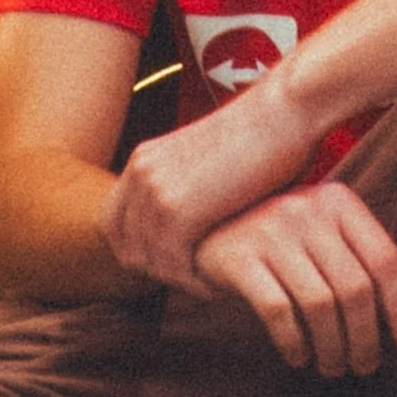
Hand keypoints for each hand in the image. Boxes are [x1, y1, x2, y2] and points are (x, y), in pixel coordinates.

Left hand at [99, 63, 320, 290]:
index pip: (111, 225)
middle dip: (159, 272)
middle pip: (125, 248)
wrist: (285, 111)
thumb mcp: (207, 163)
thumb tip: (187, 232)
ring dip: (181, 281)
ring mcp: (156, 192)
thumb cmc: (263, 138)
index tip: (173, 264)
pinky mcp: (180, 210)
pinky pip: (174, 265)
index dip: (137, 251)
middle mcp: (141, 173)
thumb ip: (186, 190)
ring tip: (213, 284)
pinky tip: (221, 283)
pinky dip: (196, 282)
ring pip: (150, 262)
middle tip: (196, 281)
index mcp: (143, 159)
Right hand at [192, 182, 396, 376]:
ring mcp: (270, 231)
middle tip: (364, 367)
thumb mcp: (322, 235)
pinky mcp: (238, 257)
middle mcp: (307, 210)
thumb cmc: (280, 243)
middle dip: (366, 339)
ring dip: (333, 348)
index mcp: (339, 202)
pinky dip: (294, 343)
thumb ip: (356, 264)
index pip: (386, 259)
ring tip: (334, 368)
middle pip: (355, 289)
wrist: (204, 226)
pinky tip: (298, 358)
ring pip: (320, 305)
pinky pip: (278, 312)